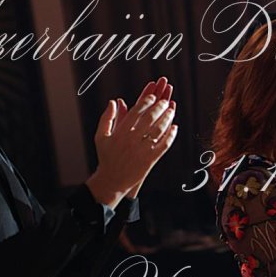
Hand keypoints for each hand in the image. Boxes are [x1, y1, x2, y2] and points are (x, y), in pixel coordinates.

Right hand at [86, 77, 177, 207]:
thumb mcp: (101, 137)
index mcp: (120, 132)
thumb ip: (107, 118)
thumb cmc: (107, 157)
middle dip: (159, 107)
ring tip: (171, 111)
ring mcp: (142, 150)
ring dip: (167, 119)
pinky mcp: (150, 160)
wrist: (112, 180)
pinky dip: (171, 135)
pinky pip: (164, 145)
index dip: (146, 102)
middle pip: (149, 119)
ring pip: (158, 130)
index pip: (136, 112)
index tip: (153, 96)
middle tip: (165, 101)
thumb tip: (113, 101)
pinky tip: (174, 128)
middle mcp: (132, 140)